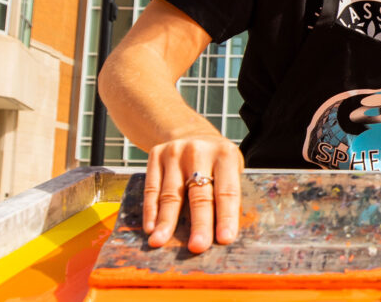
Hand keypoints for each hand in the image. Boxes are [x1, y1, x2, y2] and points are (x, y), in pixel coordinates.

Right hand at [143, 134, 243, 252]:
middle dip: (199, 223)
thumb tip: (218, 235)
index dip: (226, 216)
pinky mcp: (156, 155)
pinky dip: (150, 210)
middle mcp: (200, 151)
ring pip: (171, 193)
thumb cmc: (215, 160)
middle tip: (197, 247)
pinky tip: (150, 228)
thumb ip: (225, 193)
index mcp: (226, 155)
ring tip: (161, 243)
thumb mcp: (230, 167)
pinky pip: (152, 188)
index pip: (227, 191)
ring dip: (166, 221)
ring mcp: (175, 152)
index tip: (224, 239)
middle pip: (200, 194)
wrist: (190, 132)